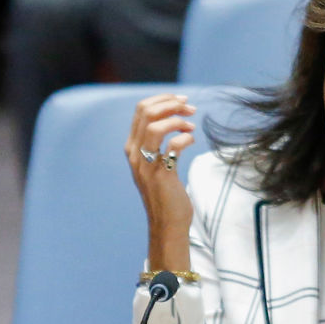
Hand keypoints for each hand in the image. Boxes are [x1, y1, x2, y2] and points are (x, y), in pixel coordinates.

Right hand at [124, 93, 197, 269]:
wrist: (167, 223)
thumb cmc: (166, 193)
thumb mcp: (156, 163)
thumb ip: (157, 143)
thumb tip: (174, 119)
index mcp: (133, 147)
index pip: (141, 110)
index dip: (162, 99)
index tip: (181, 102)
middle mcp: (135, 153)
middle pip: (147, 112)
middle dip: (171, 104)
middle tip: (190, 108)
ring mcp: (146, 164)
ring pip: (156, 125)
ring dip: (178, 119)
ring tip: (191, 125)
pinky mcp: (160, 174)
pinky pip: (172, 146)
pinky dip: (185, 138)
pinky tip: (191, 141)